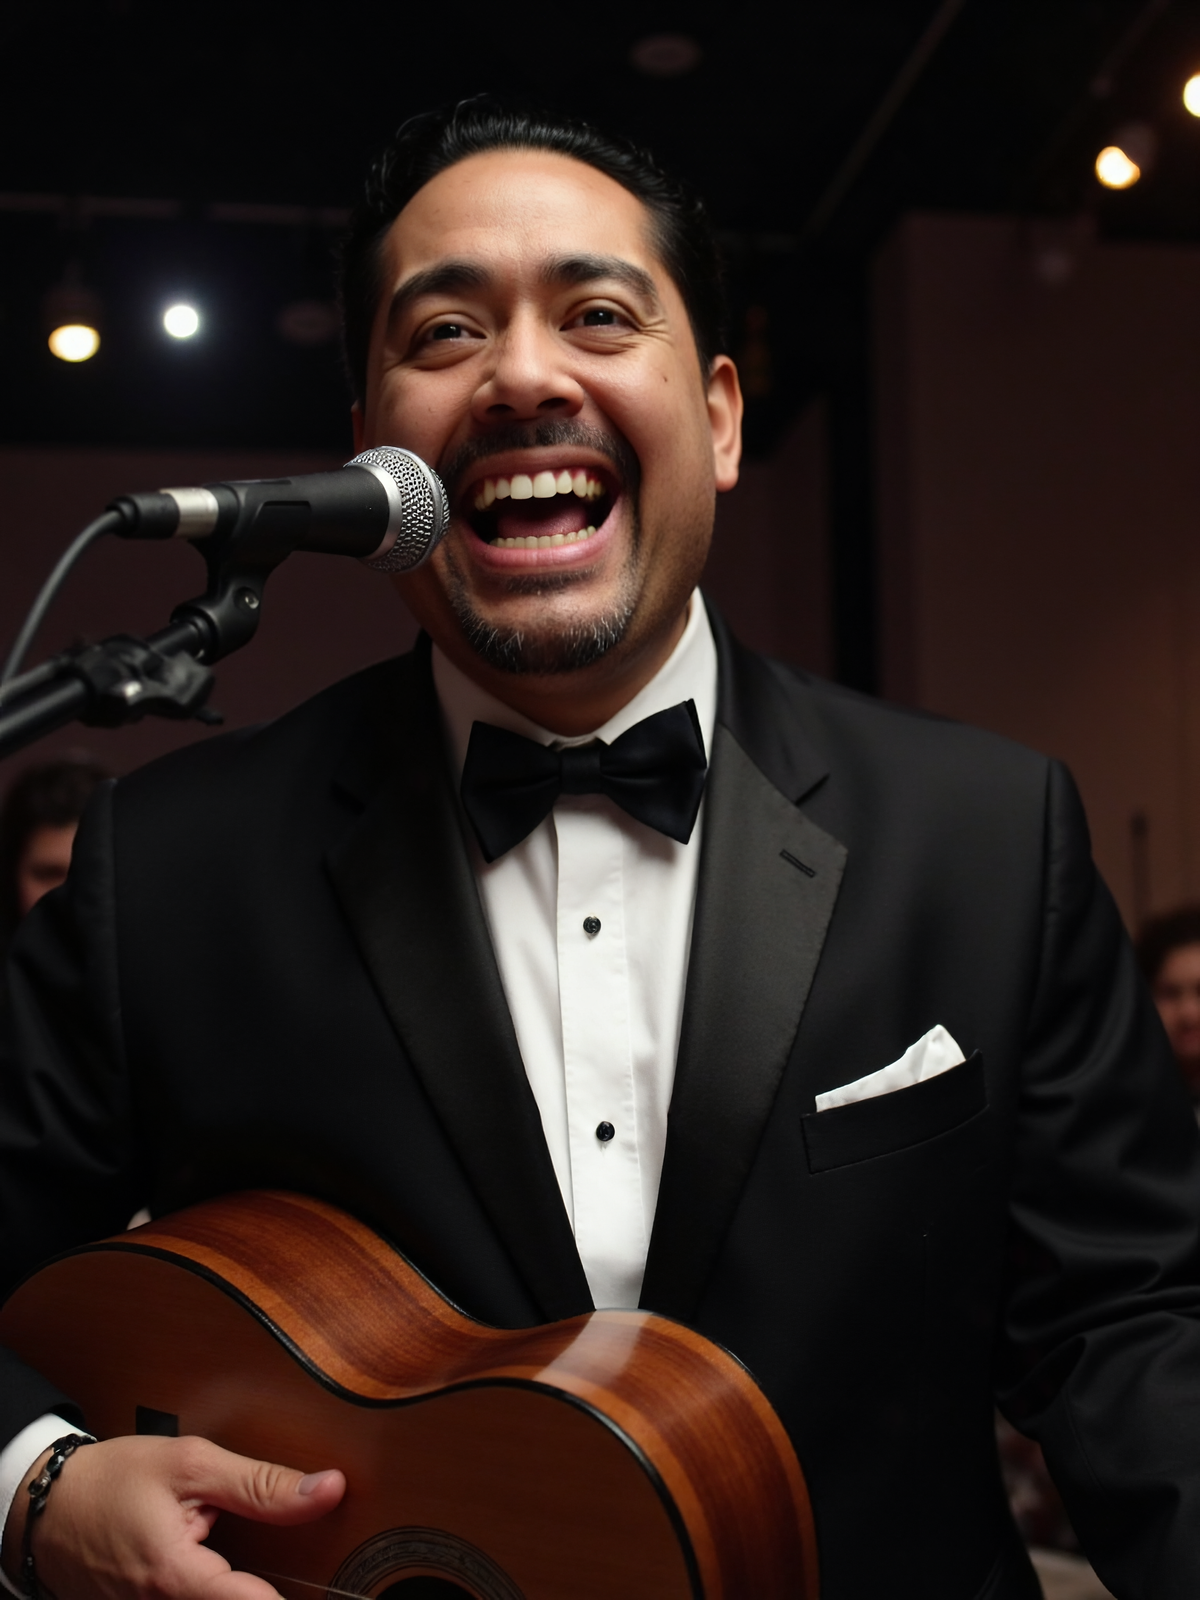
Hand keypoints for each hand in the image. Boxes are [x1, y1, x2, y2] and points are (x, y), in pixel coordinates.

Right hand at [1, 1435, 344, 1599]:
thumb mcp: (191, 1464)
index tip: (328, 1590)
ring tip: (246, 1557)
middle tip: (284, 1561)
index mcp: (174, 1576)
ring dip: (234, 1586)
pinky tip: (219, 1570)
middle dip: (260, 1586)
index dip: (288, 1598)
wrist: (48, 1505)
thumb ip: (261, 1484)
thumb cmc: (112, 1479)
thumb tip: (327, 1490)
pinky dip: (210, 1588)